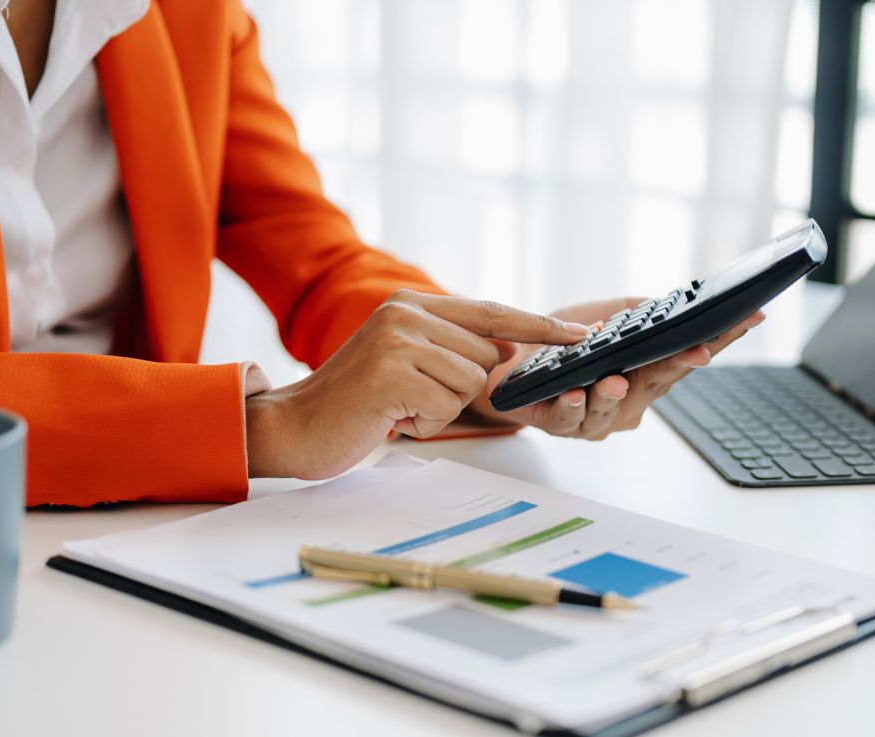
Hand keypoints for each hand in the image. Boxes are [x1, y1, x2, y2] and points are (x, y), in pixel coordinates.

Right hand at [243, 290, 588, 478]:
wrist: (294, 427)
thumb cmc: (354, 403)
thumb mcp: (405, 362)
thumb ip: (452, 348)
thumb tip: (507, 349)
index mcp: (411, 303)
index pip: (491, 312)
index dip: (539, 327)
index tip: (581, 336)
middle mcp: (405, 312)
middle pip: (487, 356)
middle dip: (460, 389)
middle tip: (411, 398)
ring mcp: (398, 340)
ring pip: (472, 383)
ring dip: (441, 409)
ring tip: (398, 407)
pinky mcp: (392, 373)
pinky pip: (448, 406)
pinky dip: (424, 423)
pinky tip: (391, 418)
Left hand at [468, 297, 764, 439]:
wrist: (510, 364)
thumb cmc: (561, 345)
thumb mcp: (605, 317)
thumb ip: (637, 311)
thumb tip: (668, 303)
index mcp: (645, 373)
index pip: (688, 352)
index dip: (722, 337)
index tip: (749, 317)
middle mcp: (628, 400)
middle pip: (660, 380)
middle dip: (681, 364)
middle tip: (700, 350)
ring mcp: (596, 417)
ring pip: (611, 408)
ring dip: (615, 393)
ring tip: (616, 379)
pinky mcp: (558, 423)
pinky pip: (569, 418)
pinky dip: (573, 406)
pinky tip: (576, 392)